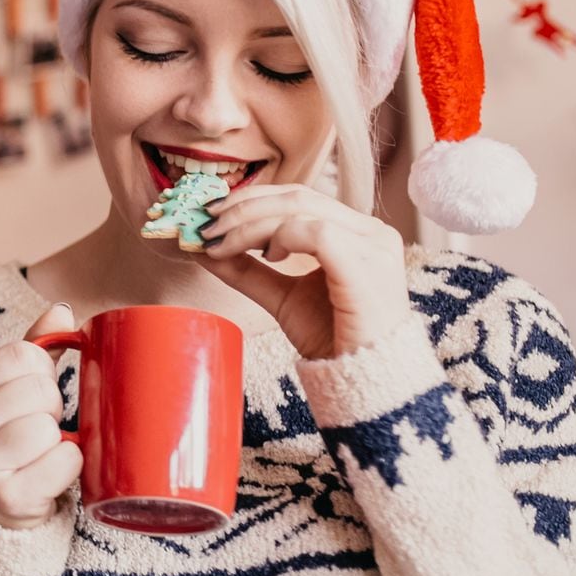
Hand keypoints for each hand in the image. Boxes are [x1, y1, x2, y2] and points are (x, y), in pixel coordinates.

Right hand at [0, 303, 81, 529]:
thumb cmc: (10, 442)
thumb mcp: (12, 392)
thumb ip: (34, 349)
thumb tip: (60, 310)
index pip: (22, 356)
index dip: (42, 372)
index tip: (33, 394)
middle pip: (39, 391)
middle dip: (52, 408)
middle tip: (38, 429)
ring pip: (48, 427)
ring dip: (59, 440)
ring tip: (41, 454)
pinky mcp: (6, 499)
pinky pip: (63, 461)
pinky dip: (69, 466)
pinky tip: (49, 475)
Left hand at [194, 184, 410, 359]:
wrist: (366, 379)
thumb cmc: (332, 339)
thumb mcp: (281, 297)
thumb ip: (247, 271)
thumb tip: (202, 248)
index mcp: (354, 232)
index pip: (299, 196)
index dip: (251, 199)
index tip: (211, 215)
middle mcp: (369, 231)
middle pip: (296, 196)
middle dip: (242, 207)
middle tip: (205, 226)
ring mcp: (373, 244)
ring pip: (300, 209)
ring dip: (250, 223)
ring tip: (223, 245)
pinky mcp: (367, 264)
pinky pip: (317, 233)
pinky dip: (282, 237)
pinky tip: (268, 257)